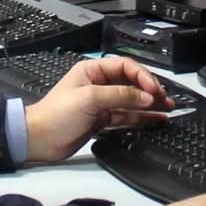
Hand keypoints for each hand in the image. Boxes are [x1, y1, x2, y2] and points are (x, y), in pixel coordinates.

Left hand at [23, 56, 172, 162]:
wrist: (39, 139)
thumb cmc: (55, 114)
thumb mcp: (89, 99)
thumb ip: (119, 95)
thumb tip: (145, 95)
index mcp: (92, 70)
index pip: (125, 67)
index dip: (142, 75)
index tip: (153, 88)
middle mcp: (99, 84)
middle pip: (132, 82)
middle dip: (150, 89)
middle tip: (165, 98)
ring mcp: (101, 103)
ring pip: (132, 100)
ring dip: (149, 104)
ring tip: (167, 108)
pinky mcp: (102, 120)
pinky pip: (127, 115)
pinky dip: (141, 117)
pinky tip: (155, 119)